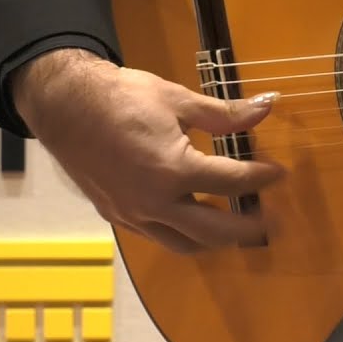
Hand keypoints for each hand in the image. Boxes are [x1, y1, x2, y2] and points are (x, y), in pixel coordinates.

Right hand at [12, 48, 284, 252]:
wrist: (64, 104)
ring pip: (184, 244)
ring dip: (216, 241)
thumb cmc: (121, 97)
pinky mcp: (117, 215)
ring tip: (237, 230)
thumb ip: (225, 113)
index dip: (261, 177)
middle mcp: (154, 202)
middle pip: (214, 230)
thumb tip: (266, 108)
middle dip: (248, 228)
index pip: (232, 182)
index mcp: (173, 170)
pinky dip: (183, 235)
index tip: (278, 173)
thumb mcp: (178, 100)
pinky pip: (158, 237)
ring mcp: (133, 214)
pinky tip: (196, 222)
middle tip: (272, 222)